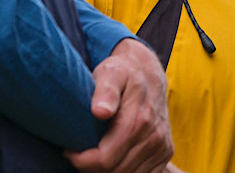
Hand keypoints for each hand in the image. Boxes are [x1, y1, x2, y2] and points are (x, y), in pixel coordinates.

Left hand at [64, 38, 172, 172]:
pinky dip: (125, 171)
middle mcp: (154, 136)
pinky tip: (112, 159)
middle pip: (115, 171)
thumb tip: (100, 111)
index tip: (69, 149)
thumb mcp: (111, 72)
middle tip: (79, 152)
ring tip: (93, 154)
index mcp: (139, 120)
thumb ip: (106, 90)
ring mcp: (161, 146)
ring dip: (107, 171)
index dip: (82, 161)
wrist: (148, 72)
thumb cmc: (122, 72)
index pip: (105, 159)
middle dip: (91, 167)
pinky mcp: (165, 152)